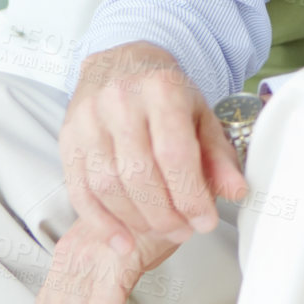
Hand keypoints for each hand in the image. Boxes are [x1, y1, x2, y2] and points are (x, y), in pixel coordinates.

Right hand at [60, 41, 247, 259]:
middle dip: (164, 214)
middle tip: (183, 231)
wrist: (120, 63)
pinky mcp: (67, 138)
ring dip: (135, 219)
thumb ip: (218, 155)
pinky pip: (79, 189)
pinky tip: (122, 239)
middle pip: (139, 174)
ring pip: (107, 185)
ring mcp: (88, 119)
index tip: (205, 221)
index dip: (190, 195)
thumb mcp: (200, 114)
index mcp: (162, 90)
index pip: (175, 154)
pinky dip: (100, 222)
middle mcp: (121, 101)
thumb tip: (236, 191)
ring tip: (160, 230)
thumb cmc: (165, 93)